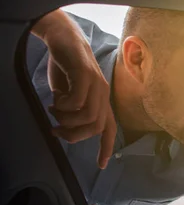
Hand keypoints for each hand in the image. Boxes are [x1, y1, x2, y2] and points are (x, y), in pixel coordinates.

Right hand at [32, 10, 115, 168]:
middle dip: (74, 135)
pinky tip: (56, 98)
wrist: (64, 39)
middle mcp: (104, 95)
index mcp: (101, 101)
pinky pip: (77, 101)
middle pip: (95, 127)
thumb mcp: (70, 94)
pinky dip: (64, 106)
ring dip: (66, 119)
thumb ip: (72, 111)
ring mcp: (97, 84)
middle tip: (56, 130)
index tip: (101, 165)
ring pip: (87, 116)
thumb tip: (64, 127)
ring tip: (54, 110)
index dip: (106, 147)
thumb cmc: (65, 68)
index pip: (109, 128)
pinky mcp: (86, 75)